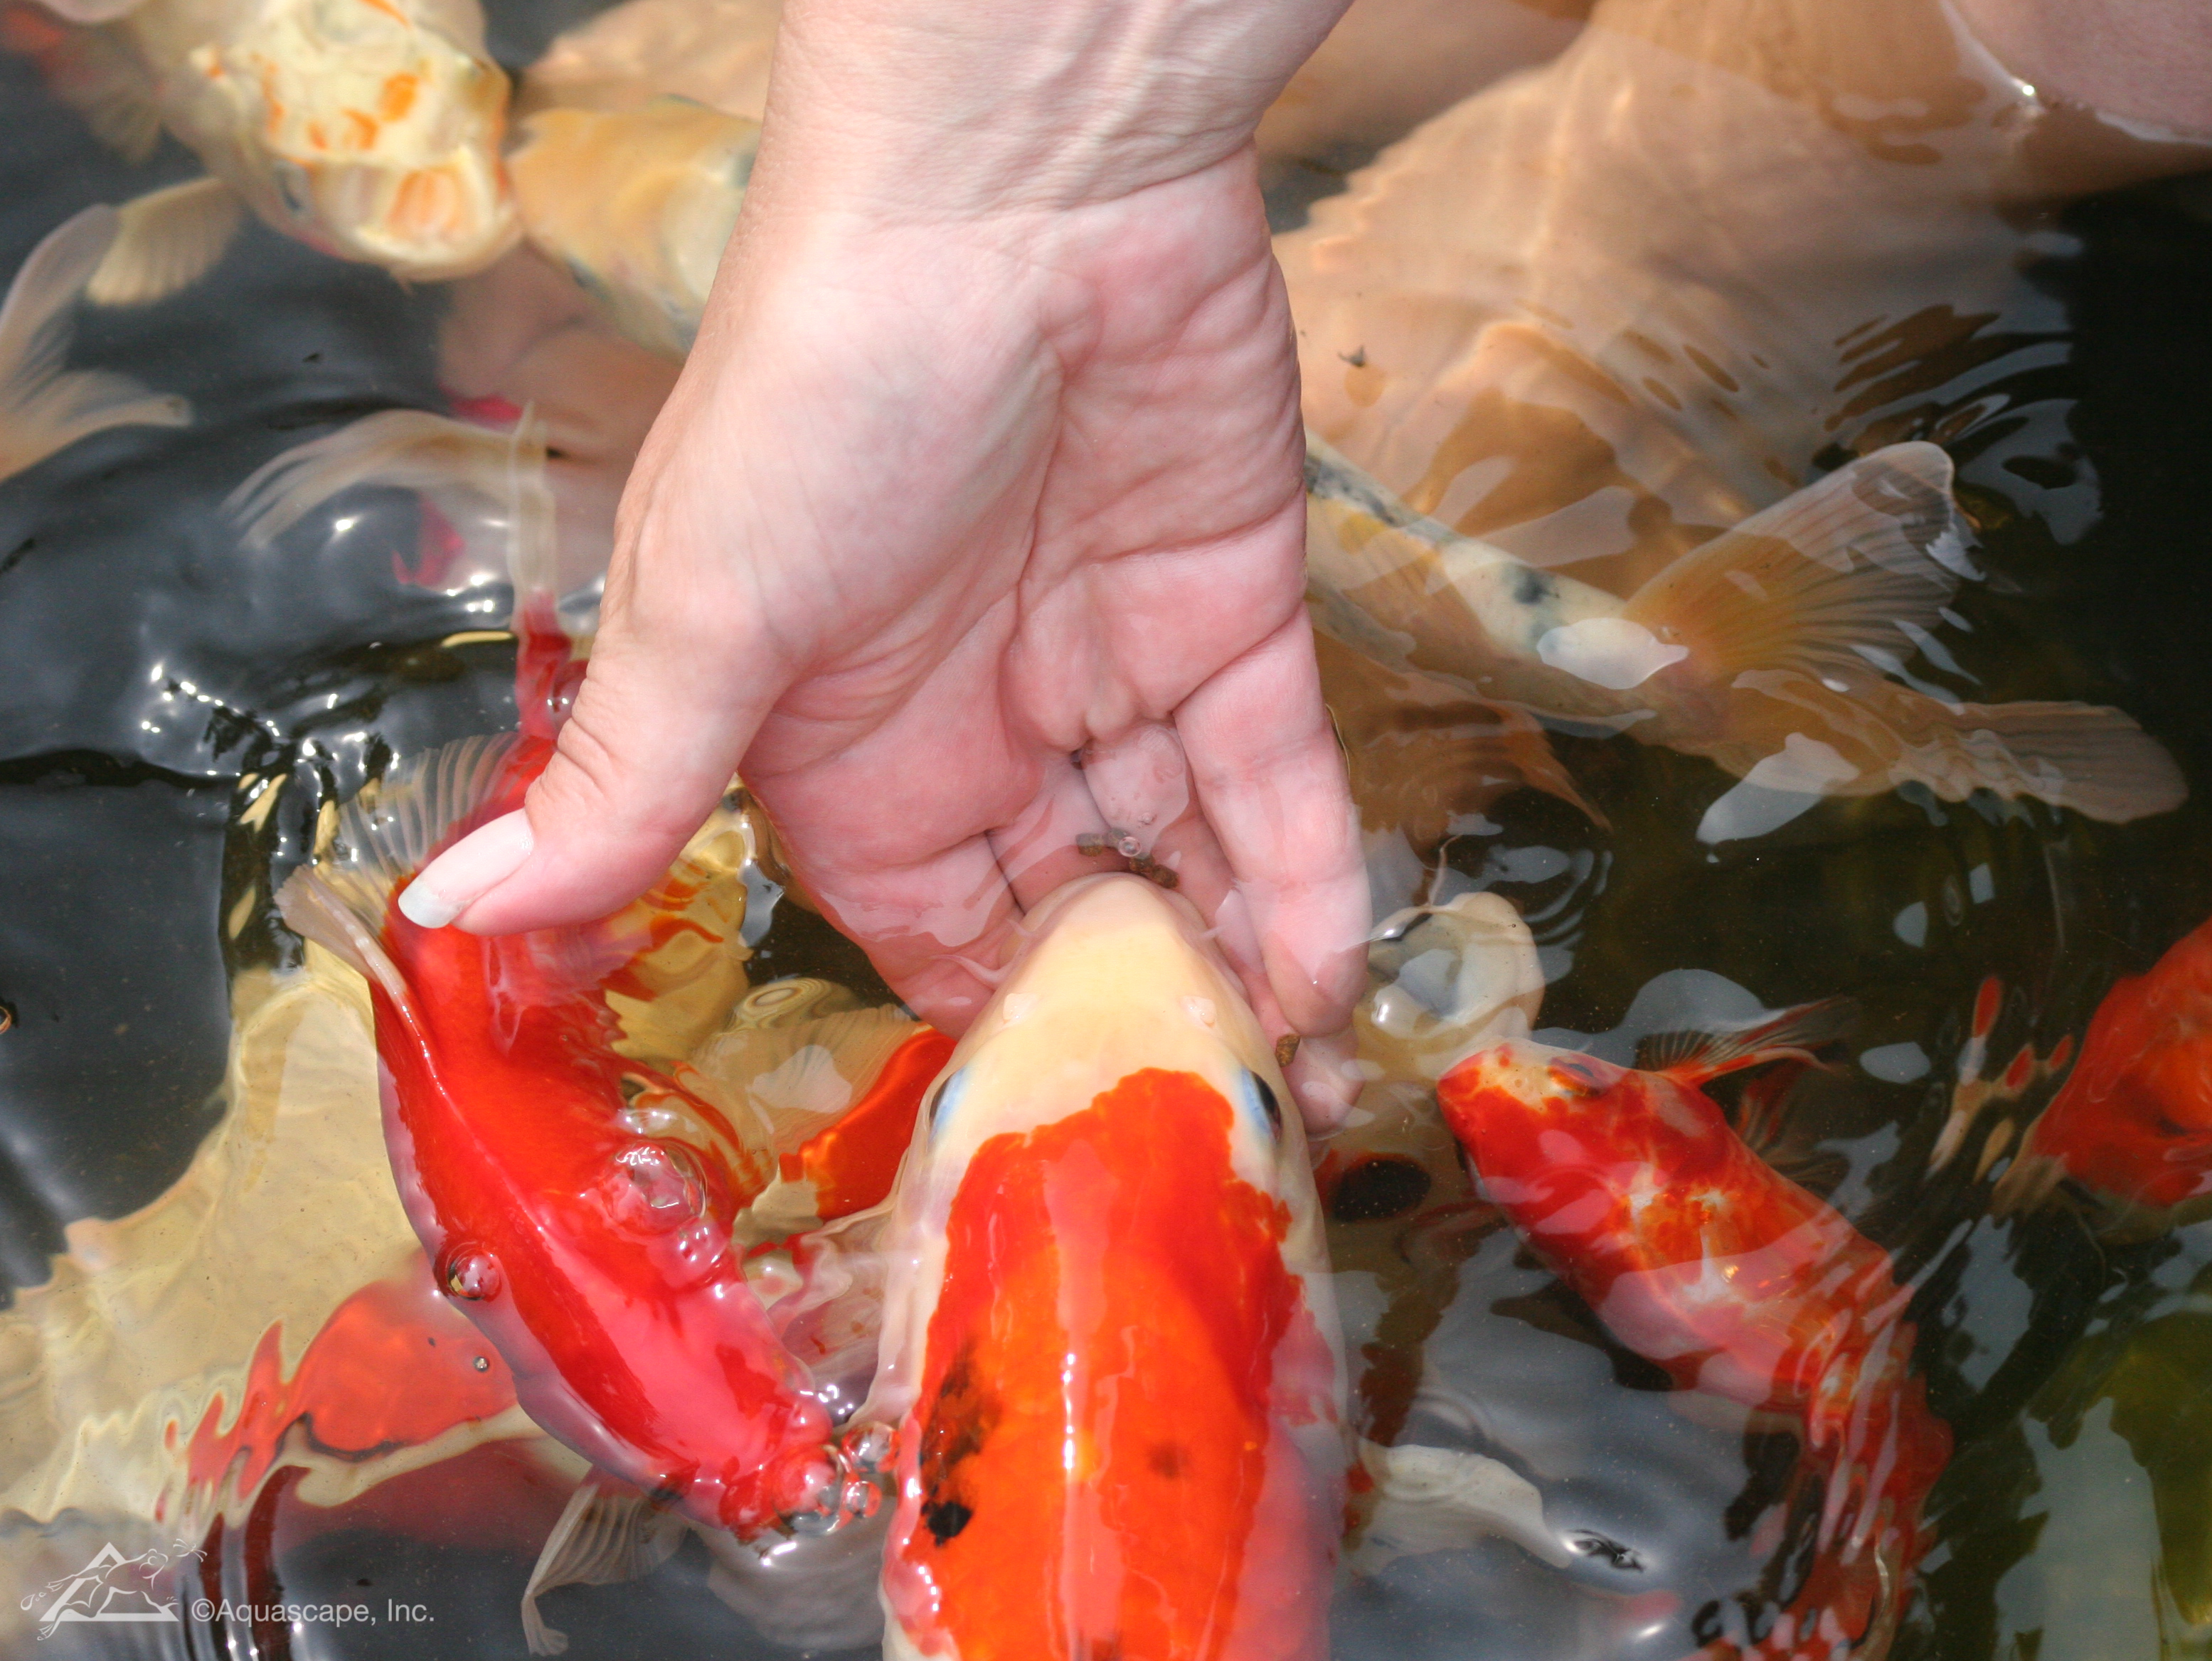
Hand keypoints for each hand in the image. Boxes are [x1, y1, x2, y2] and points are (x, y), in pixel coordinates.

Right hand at [405, 0, 1371, 1121]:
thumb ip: (626, 789)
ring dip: (1252, 984)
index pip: (930, 941)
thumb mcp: (707, 608)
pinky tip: (1336, 987)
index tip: (1045, 1151)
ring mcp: (1119, 683)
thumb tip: (443, 915)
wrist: (1020, 190)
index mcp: (850, 754)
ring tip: (1308, 1112)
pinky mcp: (1237, 626)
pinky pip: (1280, 790)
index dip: (987, 1038)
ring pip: (1196, 872)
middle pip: (1079, 924)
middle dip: (1141, 1032)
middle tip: (1213, 1165)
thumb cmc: (824, 386)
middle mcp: (989, 735)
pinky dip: (1312, 884)